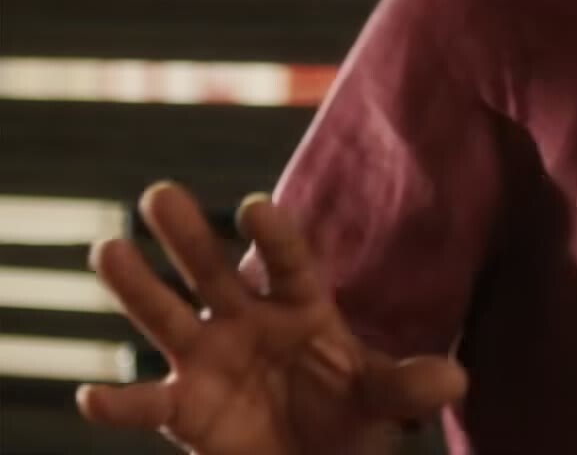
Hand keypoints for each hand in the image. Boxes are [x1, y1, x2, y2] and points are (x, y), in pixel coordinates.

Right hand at [76, 182, 464, 454]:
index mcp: (301, 305)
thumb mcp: (386, 398)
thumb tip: (454, 380)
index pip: (288, 260)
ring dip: (137, 286)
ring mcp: (209, 359)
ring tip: (107, 249)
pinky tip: (92, 397)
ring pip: (166, 315)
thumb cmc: (350, 414)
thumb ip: (412, 385)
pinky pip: (145, 404)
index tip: (257, 206)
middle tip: (160, 193)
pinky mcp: (183, 407)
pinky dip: (117, 404)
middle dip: (189, 233)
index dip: (274, 235)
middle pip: (214, 269)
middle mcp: (247, 320)